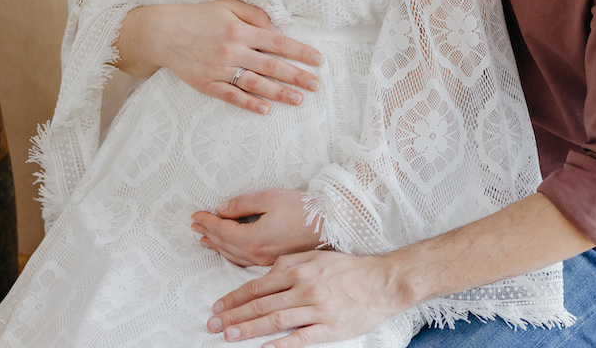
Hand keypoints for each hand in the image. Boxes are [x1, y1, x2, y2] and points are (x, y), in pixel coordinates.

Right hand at [116, 0, 322, 113]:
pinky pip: (232, 96)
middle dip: (297, 76)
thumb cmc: (198, 16)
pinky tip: (266, 109)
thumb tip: (276, 27)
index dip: (300, 52)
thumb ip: (254, 14)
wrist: (163, 32)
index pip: (277, 42)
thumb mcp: (228, 5)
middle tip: (316, 85)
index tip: (317, 60)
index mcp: (240, 30)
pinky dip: (249, 104)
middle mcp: (233, 51)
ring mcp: (220, 70)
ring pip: (256, 84)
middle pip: (272, 66)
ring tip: (298, 100)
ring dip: (279, 93)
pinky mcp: (207, 84)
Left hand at [191, 189, 320, 266]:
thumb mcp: (270, 198)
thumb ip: (242, 204)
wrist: (331, 225)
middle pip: (224, 245)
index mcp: (253, 238)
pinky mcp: (275, 263)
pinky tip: (230, 252)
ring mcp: (266, 262)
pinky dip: (232, 254)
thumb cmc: (303, 209)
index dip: (207, 221)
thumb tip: (221, 208)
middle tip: (195, 225)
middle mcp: (257, 254)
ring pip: (234, 255)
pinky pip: (245, 261)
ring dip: (217, 246)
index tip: (195, 215)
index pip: (222, 230)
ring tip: (205, 239)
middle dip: (208, 233)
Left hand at [206, 251, 405, 345]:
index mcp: (299, 268)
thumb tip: (265, 276)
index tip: (218, 307)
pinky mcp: (329, 328)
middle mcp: (304, 287)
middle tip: (213, 325)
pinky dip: (281, 344)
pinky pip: (301, 338)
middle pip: (260, 303)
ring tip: (229, 337)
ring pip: (275, 319)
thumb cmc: (349, 269)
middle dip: (233, 316)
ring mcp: (316, 309)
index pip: (258, 285)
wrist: (382, 282)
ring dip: (249, 329)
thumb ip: (290, 265)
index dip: (234, 297)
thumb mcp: (316, 257)